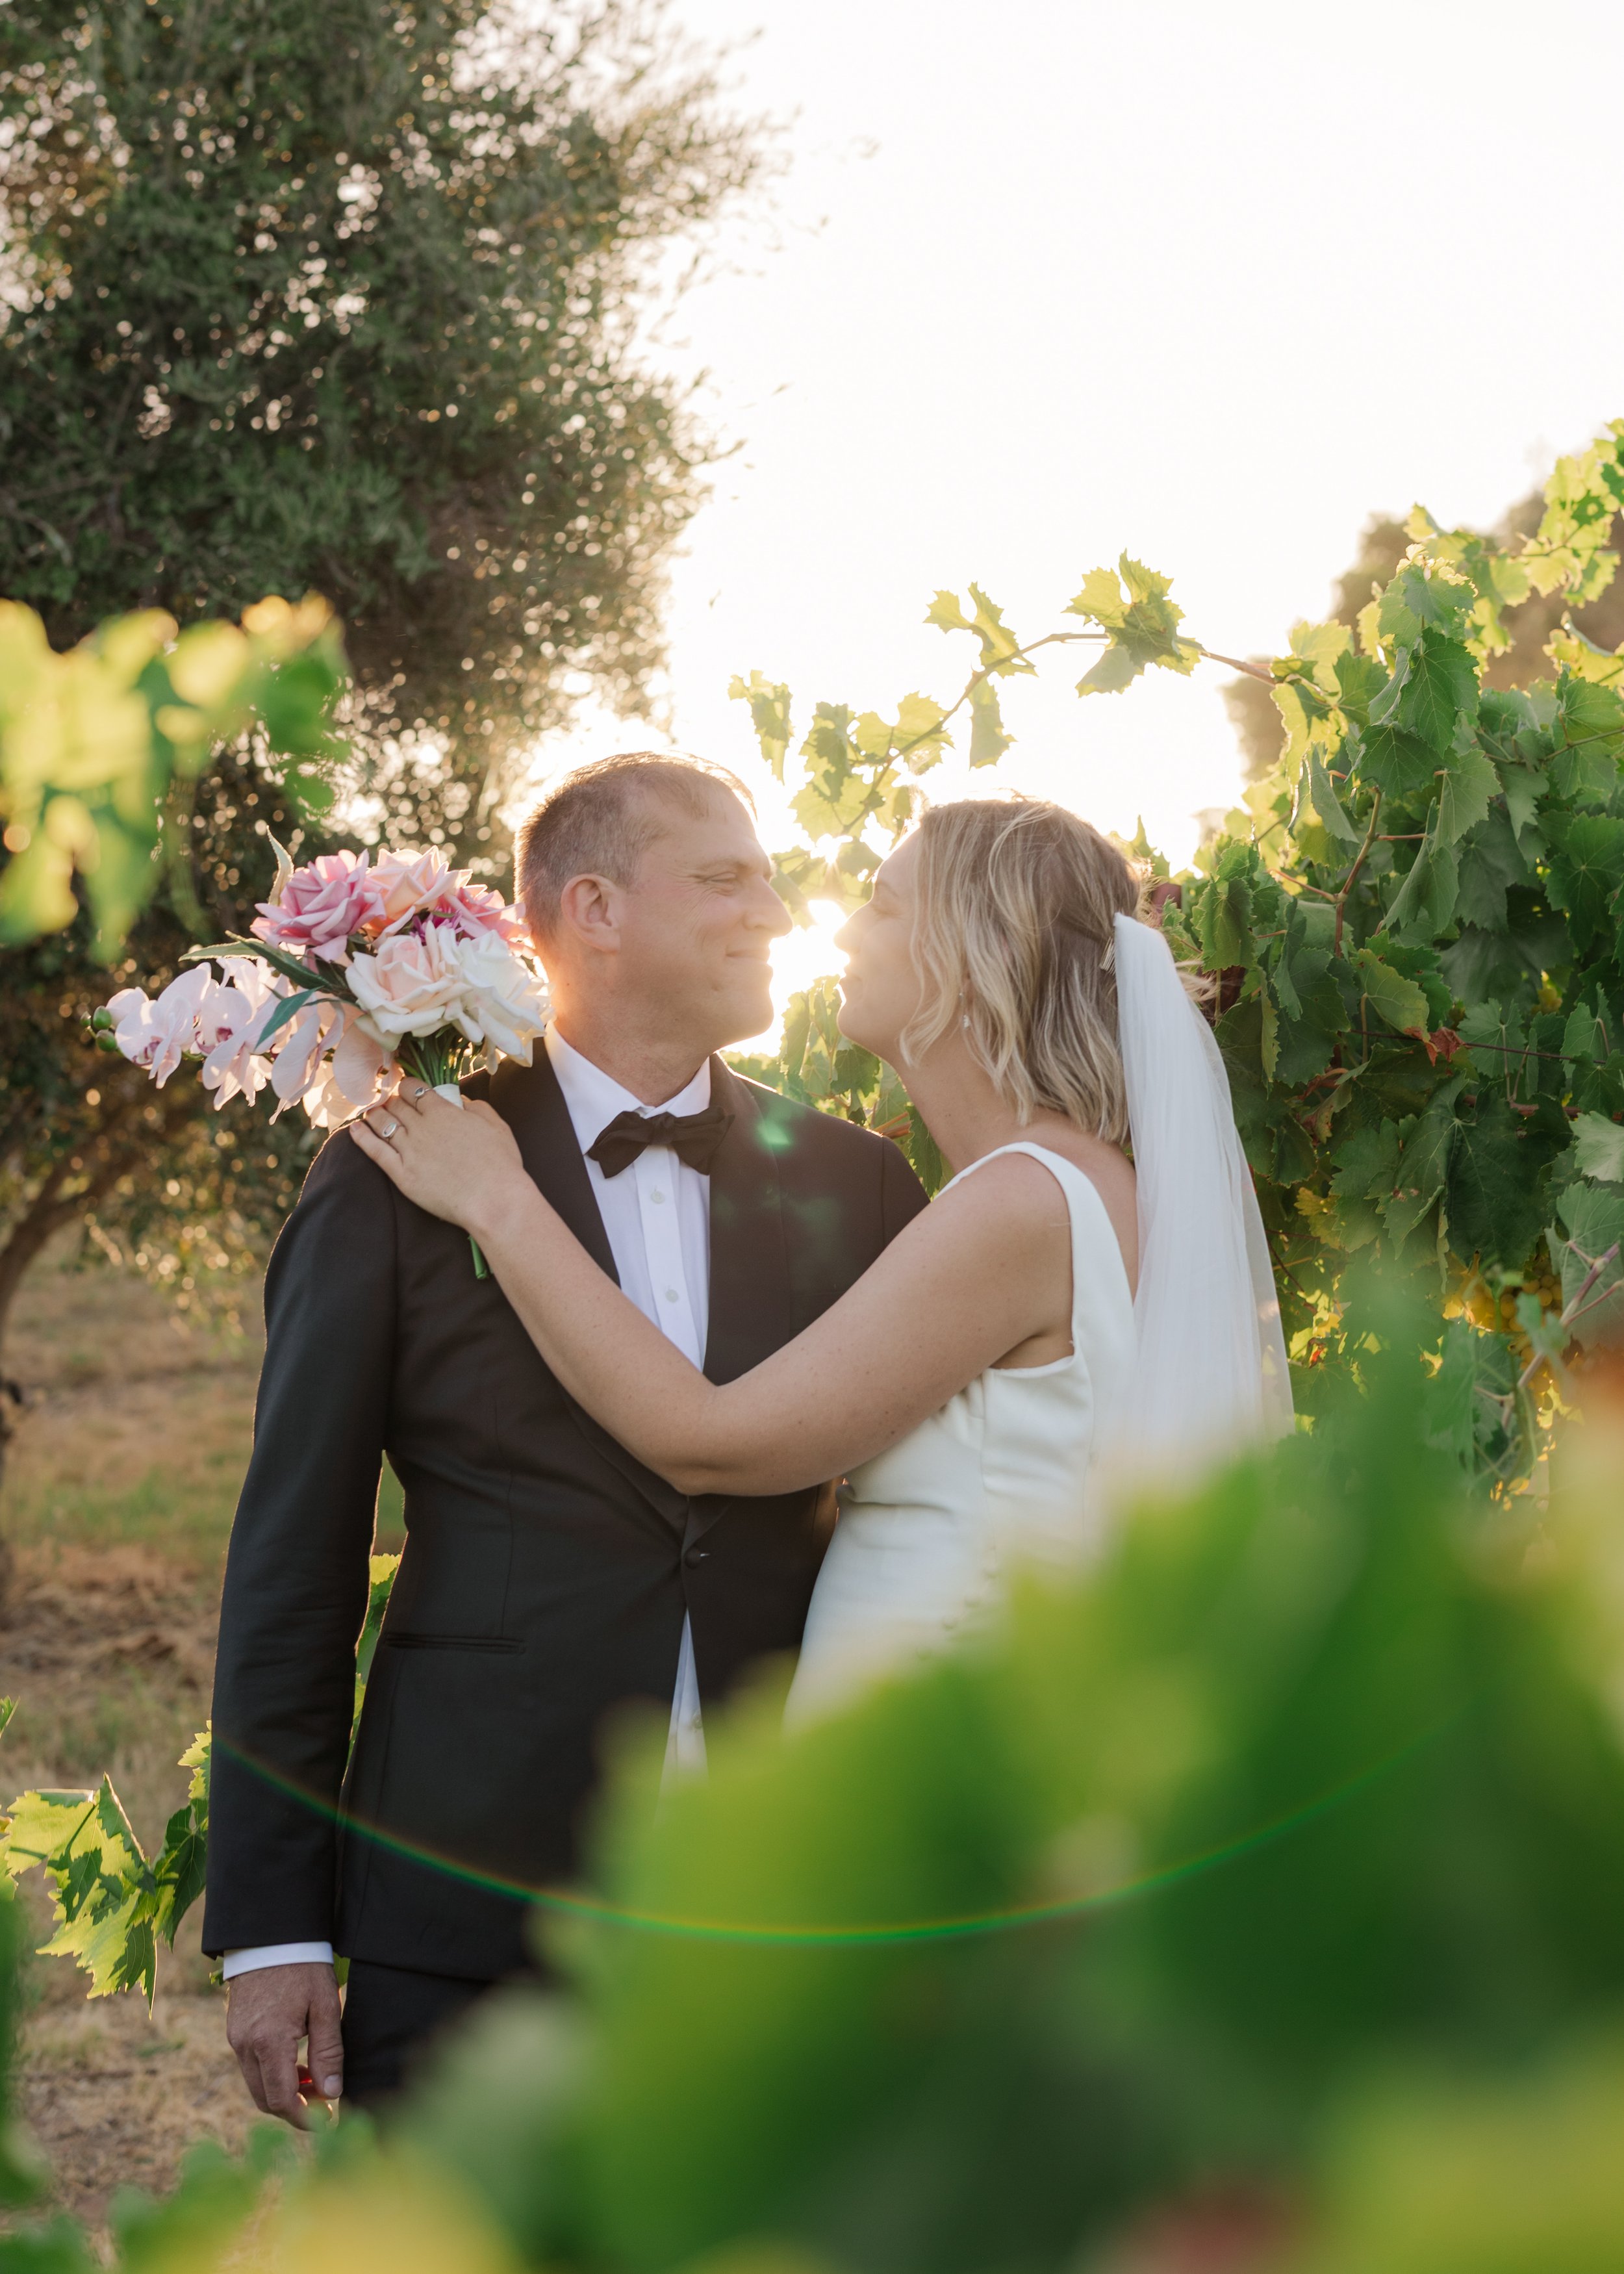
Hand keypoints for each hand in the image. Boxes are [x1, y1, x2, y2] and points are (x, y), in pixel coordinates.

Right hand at [225, 1960, 342, 2128]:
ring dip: (283, 2091)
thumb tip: (332, 2094)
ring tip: (315, 2079)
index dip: (303, 2118)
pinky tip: (296, 2062)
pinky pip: (251, 2066)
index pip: (281, 2100)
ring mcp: (235, 2038)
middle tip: (324, 2103)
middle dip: (294, 2109)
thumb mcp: (325, 2006)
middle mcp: (245, 2045)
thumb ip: (328, 2052)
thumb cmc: (303, 1966)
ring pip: (256, 2084)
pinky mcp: (234, 2030)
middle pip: (265, 2099)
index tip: (327, 2121)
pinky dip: (272, 2074)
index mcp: (268, 2041)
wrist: (271, 1934)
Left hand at [350, 1082, 526, 1238]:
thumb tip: (461, 1100)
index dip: (407, 1086)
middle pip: (396, 1105)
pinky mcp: (401, 1174)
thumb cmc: (501, 1164)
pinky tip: (354, 1129)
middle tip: (388, 1101)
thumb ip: (476, 1107)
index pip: (414, 1089)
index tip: (405, 1088)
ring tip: (370, 1112)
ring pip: (383, 1124)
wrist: (493, 1200)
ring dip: (374, 1114)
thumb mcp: (496, 1126)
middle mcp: (421, 1127)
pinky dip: (362, 1137)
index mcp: (443, 1111)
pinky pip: (375, 1151)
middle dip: (391, 1100)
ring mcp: (409, 1150)